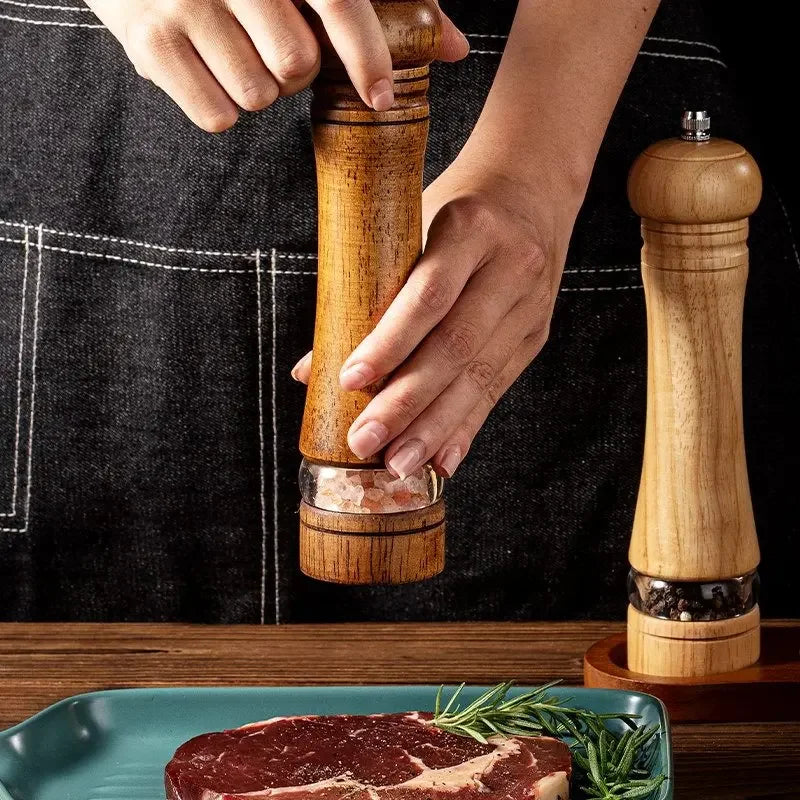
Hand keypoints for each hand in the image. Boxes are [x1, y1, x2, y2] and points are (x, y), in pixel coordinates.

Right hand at [87, 0, 468, 131]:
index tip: (380, 99)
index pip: (339, 2)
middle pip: (296, 66)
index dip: (366, 55)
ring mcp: (184, 1)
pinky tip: (204, 70)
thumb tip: (455, 48)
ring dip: (257, 90)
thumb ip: (382, 5)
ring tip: (232, 52)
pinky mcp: (147, 41)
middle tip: (273, 48)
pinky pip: (217, 117)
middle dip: (294, 72)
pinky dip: (218, 107)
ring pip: (258, 96)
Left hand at [292, 159, 578, 477]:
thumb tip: (310, 369)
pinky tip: (442, 459)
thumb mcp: (411, 224)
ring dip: (435, 427)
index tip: (350, 380)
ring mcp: (531, 305)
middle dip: (406, 402)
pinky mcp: (536, 334)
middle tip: (365, 441)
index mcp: (472, 228)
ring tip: (399, 464)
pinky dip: (466, 427)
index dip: (389, 342)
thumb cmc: (458, 208)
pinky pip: (499, 387)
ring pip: (480, 376)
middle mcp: (511, 267)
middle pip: (454, 346)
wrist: (535, 188)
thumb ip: (366, 290)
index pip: (427, 295)